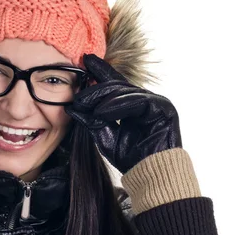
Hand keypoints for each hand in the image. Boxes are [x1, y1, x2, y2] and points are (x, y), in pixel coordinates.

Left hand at [65, 54, 181, 173]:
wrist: (151, 175)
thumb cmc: (130, 157)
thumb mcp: (104, 136)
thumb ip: (91, 120)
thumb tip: (71, 107)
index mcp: (133, 104)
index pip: (114, 84)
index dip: (100, 71)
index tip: (85, 59)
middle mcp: (145, 100)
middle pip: (117, 86)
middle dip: (94, 88)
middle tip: (77, 94)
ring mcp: (157, 102)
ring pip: (125, 91)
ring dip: (102, 98)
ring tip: (84, 103)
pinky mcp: (164, 109)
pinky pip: (138, 101)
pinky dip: (118, 105)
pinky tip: (102, 111)